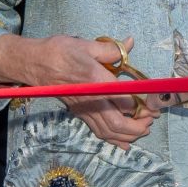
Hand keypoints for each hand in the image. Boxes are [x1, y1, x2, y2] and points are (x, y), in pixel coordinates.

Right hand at [0, 33, 150, 143]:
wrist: (34, 63)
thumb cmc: (58, 52)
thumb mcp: (86, 45)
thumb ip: (110, 49)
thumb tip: (129, 44)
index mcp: (96, 81)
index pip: (124, 101)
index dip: (142, 106)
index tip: (153, 105)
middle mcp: (90, 99)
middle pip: (117, 123)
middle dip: (138, 126)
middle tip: (150, 120)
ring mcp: (84, 109)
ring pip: (108, 132)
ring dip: (128, 135)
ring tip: (142, 130)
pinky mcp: (79, 113)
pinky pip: (98, 131)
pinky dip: (113, 139)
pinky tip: (124, 142)